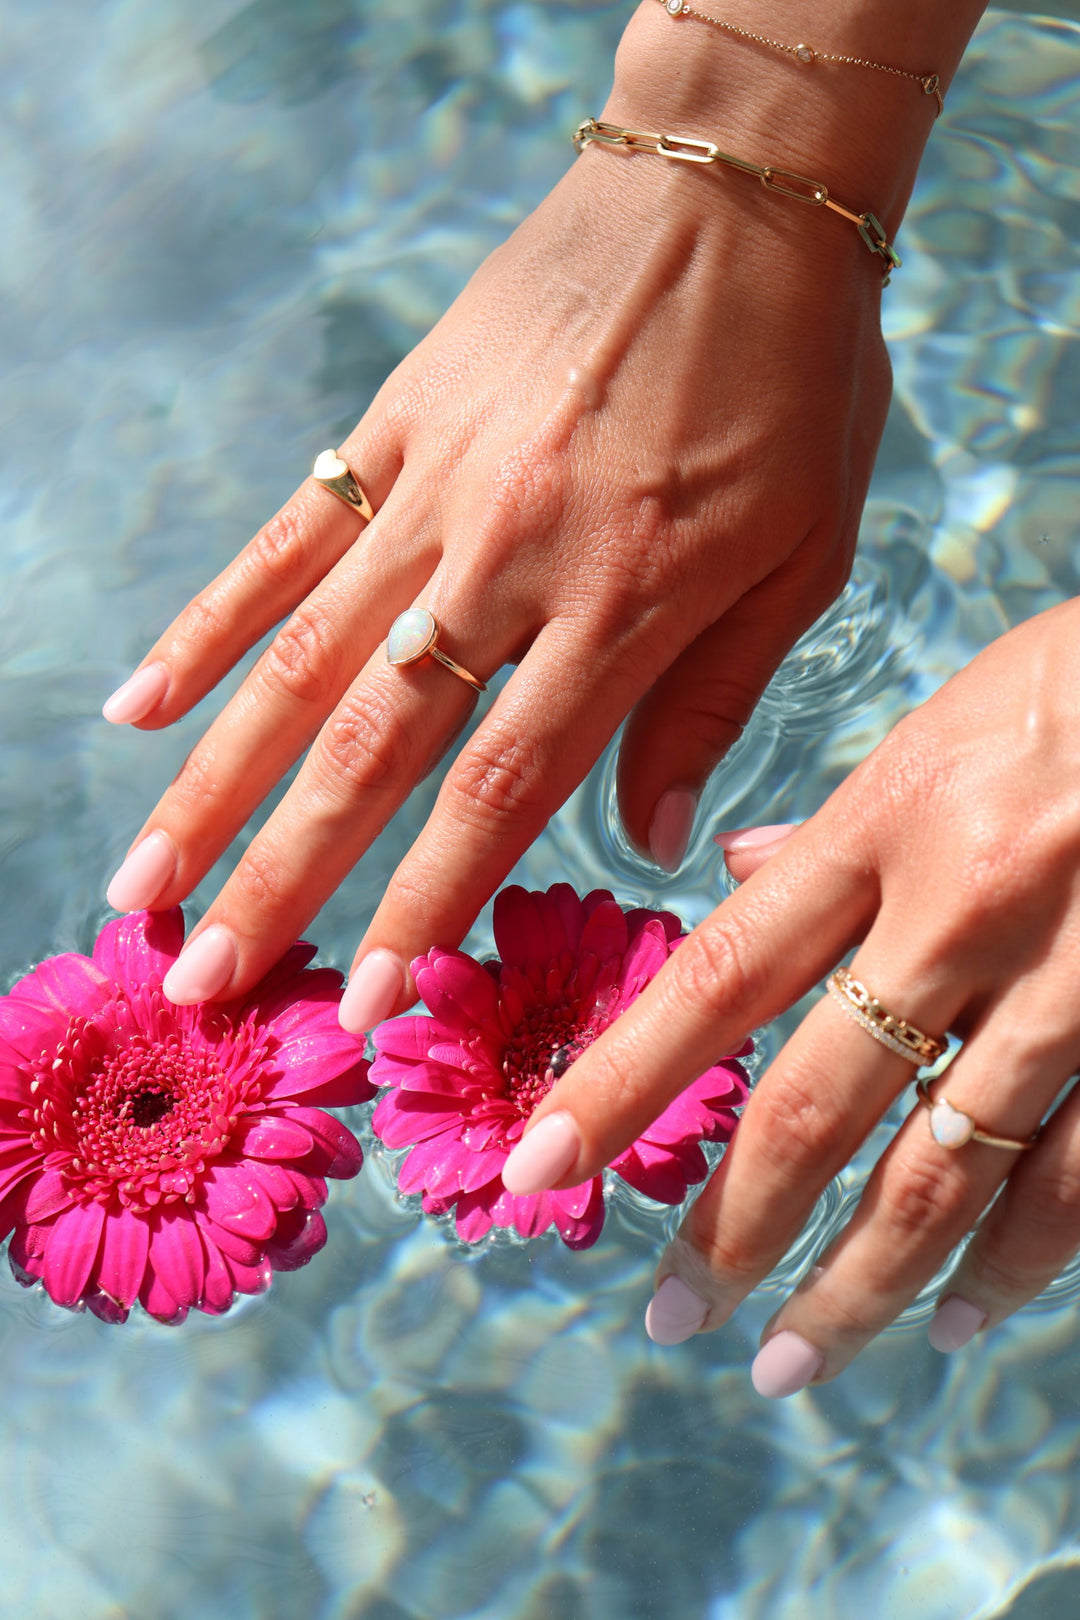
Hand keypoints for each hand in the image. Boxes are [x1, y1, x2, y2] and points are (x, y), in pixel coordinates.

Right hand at [101, 7, 903, 1016]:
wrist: (732, 193)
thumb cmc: (793, 385)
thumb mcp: (804, 557)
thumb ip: (715, 704)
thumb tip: (650, 840)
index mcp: (623, 608)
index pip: (499, 791)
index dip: (423, 907)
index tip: (362, 1001)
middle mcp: (507, 563)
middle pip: (372, 749)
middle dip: (284, 880)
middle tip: (204, 979)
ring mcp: (434, 492)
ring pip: (301, 661)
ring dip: (216, 786)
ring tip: (146, 884)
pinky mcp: (391, 425)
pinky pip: (282, 540)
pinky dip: (206, 627)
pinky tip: (136, 708)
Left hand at [501, 599, 1079, 1392]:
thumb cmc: (1074, 688)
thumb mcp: (933, 728)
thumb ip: (832, 825)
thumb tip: (737, 876)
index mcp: (880, 827)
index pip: (719, 980)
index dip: (620, 1084)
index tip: (543, 1169)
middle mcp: (957, 914)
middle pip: (816, 1108)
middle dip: (730, 1231)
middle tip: (669, 1314)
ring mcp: (1062, 983)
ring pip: (941, 1173)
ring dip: (858, 1286)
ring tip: (792, 1359)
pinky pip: (1072, 1177)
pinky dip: (1013, 1262)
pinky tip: (958, 1315)